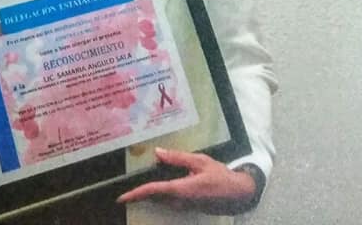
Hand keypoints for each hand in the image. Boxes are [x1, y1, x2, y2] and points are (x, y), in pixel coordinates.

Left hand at [116, 148, 257, 214]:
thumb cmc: (221, 176)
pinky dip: (161, 192)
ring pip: (161, 199)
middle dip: (141, 191)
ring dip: (151, 191)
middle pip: (154, 196)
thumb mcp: (199, 161)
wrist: (239, 194)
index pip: (154, 191)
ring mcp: (185, 206)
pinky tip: (161, 181)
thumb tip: (157, 153)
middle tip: (128, 185)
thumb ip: (177, 158)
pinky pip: (169, 200)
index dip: (136, 194)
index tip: (122, 197)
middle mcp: (180, 201)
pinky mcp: (188, 207)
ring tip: (143, 180)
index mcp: (182, 189)